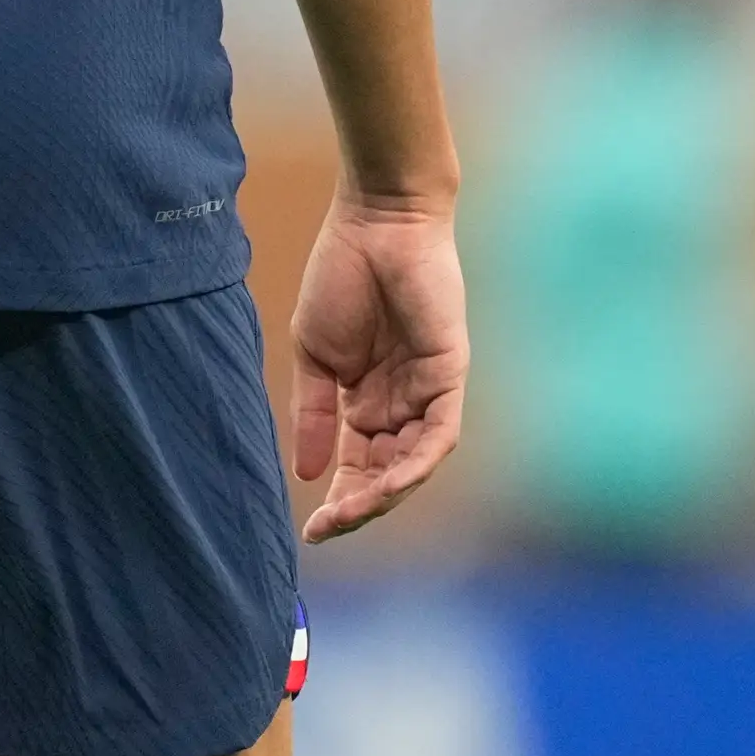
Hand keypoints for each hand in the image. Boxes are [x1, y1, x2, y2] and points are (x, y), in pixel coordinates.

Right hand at [289, 191, 468, 541]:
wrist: (374, 224)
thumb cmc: (340, 276)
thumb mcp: (316, 355)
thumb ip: (313, 414)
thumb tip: (306, 473)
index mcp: (368, 399)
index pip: (359, 465)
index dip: (339, 500)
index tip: (312, 531)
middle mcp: (402, 403)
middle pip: (386, 473)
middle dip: (359, 506)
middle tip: (328, 529)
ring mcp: (428, 391)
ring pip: (414, 463)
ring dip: (384, 493)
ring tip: (350, 512)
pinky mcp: (449, 375)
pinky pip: (439, 434)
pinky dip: (416, 463)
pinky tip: (388, 483)